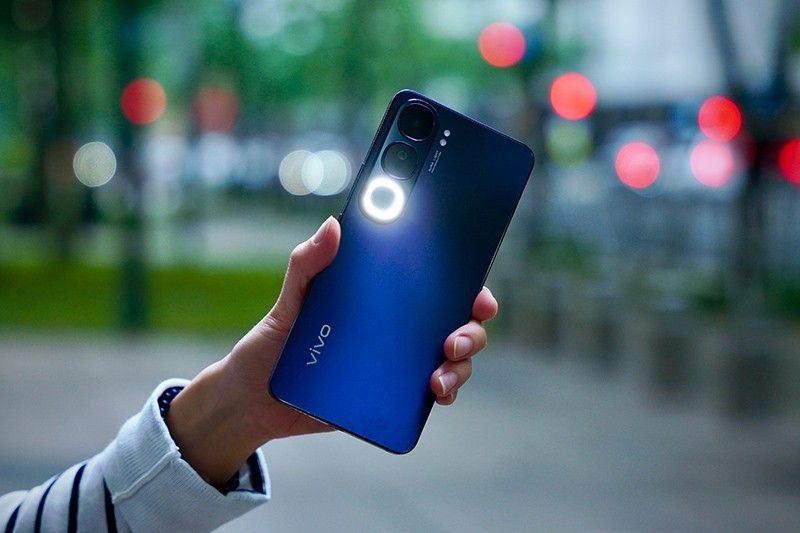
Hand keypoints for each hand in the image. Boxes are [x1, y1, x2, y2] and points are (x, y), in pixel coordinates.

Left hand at [166, 217, 498, 484]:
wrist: (254, 398)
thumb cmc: (274, 341)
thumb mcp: (290, 299)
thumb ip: (308, 263)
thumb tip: (332, 225)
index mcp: (383, 297)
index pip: (435, 284)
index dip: (466, 284)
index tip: (477, 290)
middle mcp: (399, 327)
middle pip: (456, 322)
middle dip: (471, 330)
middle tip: (454, 339)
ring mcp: (399, 362)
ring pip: (453, 359)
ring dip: (461, 366)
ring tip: (439, 375)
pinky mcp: (392, 396)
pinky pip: (431, 393)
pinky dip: (445, 392)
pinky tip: (435, 393)